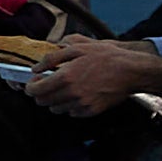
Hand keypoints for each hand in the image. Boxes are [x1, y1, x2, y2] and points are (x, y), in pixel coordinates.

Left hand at [25, 39, 161, 115]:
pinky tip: (78, 94)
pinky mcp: (91, 111)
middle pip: (43, 102)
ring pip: (56, 109)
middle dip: (41, 93)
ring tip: (65, 88)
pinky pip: (72, 113)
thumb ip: (53, 57)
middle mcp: (71, 93)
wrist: (131, 70)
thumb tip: (37, 67)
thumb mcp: (78, 47)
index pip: (35, 90)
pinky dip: (71, 106)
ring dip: (55, 100)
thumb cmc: (107, 56)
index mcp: (65, 77)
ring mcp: (82, 104)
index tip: (35, 80)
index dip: (30, 86)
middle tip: (48, 83)